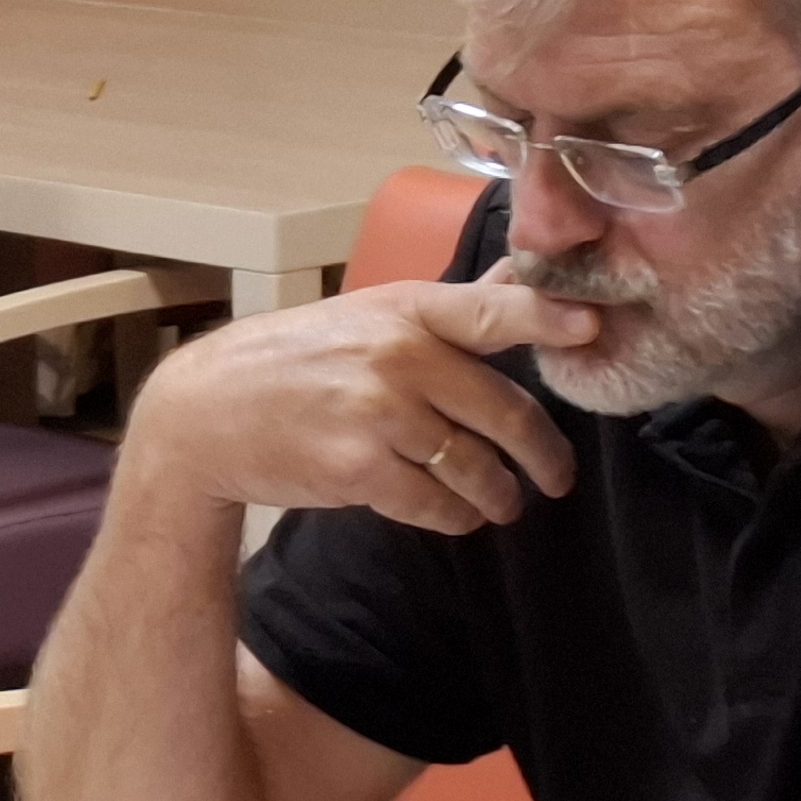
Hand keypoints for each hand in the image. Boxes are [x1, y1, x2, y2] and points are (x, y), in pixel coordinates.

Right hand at [122, 278, 590, 534]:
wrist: (205, 415)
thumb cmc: (293, 363)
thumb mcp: (367, 316)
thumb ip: (447, 311)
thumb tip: (523, 283)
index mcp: (406, 310)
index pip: (495, 309)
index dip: (551, 317)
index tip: (594, 327)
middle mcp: (398, 357)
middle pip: (503, 410)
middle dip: (542, 454)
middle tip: (556, 476)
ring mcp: (379, 414)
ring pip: (475, 466)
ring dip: (498, 495)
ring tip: (504, 505)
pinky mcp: (359, 470)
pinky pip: (434, 503)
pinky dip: (455, 517)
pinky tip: (457, 517)